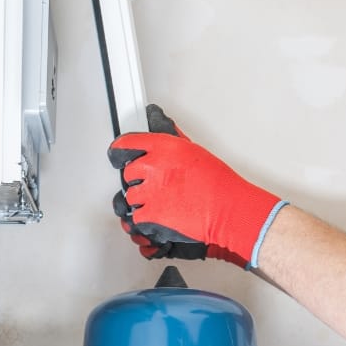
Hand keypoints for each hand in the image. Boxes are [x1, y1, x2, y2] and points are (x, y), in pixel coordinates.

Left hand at [108, 104, 286, 268]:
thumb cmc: (218, 184)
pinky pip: (136, 217)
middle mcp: (154, 166)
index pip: (127, 144)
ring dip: (142, 202)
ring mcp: (150, 191)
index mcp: (164, 147)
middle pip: (128, 173)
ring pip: (131, 197)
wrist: (228, 209)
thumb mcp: (195, 152)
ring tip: (163, 203)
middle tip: (156, 187)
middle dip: (139, 181)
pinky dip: (146, 221)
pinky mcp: (150, 214)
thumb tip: (162, 125)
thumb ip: (173, 142)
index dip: (119, 151)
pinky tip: (162, 216)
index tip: (117, 155)